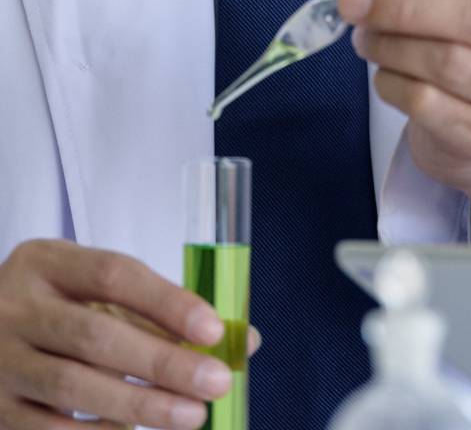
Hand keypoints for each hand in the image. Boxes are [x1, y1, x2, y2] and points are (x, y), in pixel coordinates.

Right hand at [0, 238, 259, 429]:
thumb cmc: (59, 310)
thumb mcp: (93, 292)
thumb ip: (160, 310)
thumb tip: (242, 340)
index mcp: (47, 261)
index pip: (114, 274)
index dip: (167, 301)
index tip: (214, 329)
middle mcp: (15, 307)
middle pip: (95, 335)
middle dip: (162, 362)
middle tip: (215, 383)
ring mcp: (0, 361)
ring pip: (73, 387)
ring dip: (139, 405)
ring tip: (190, 415)